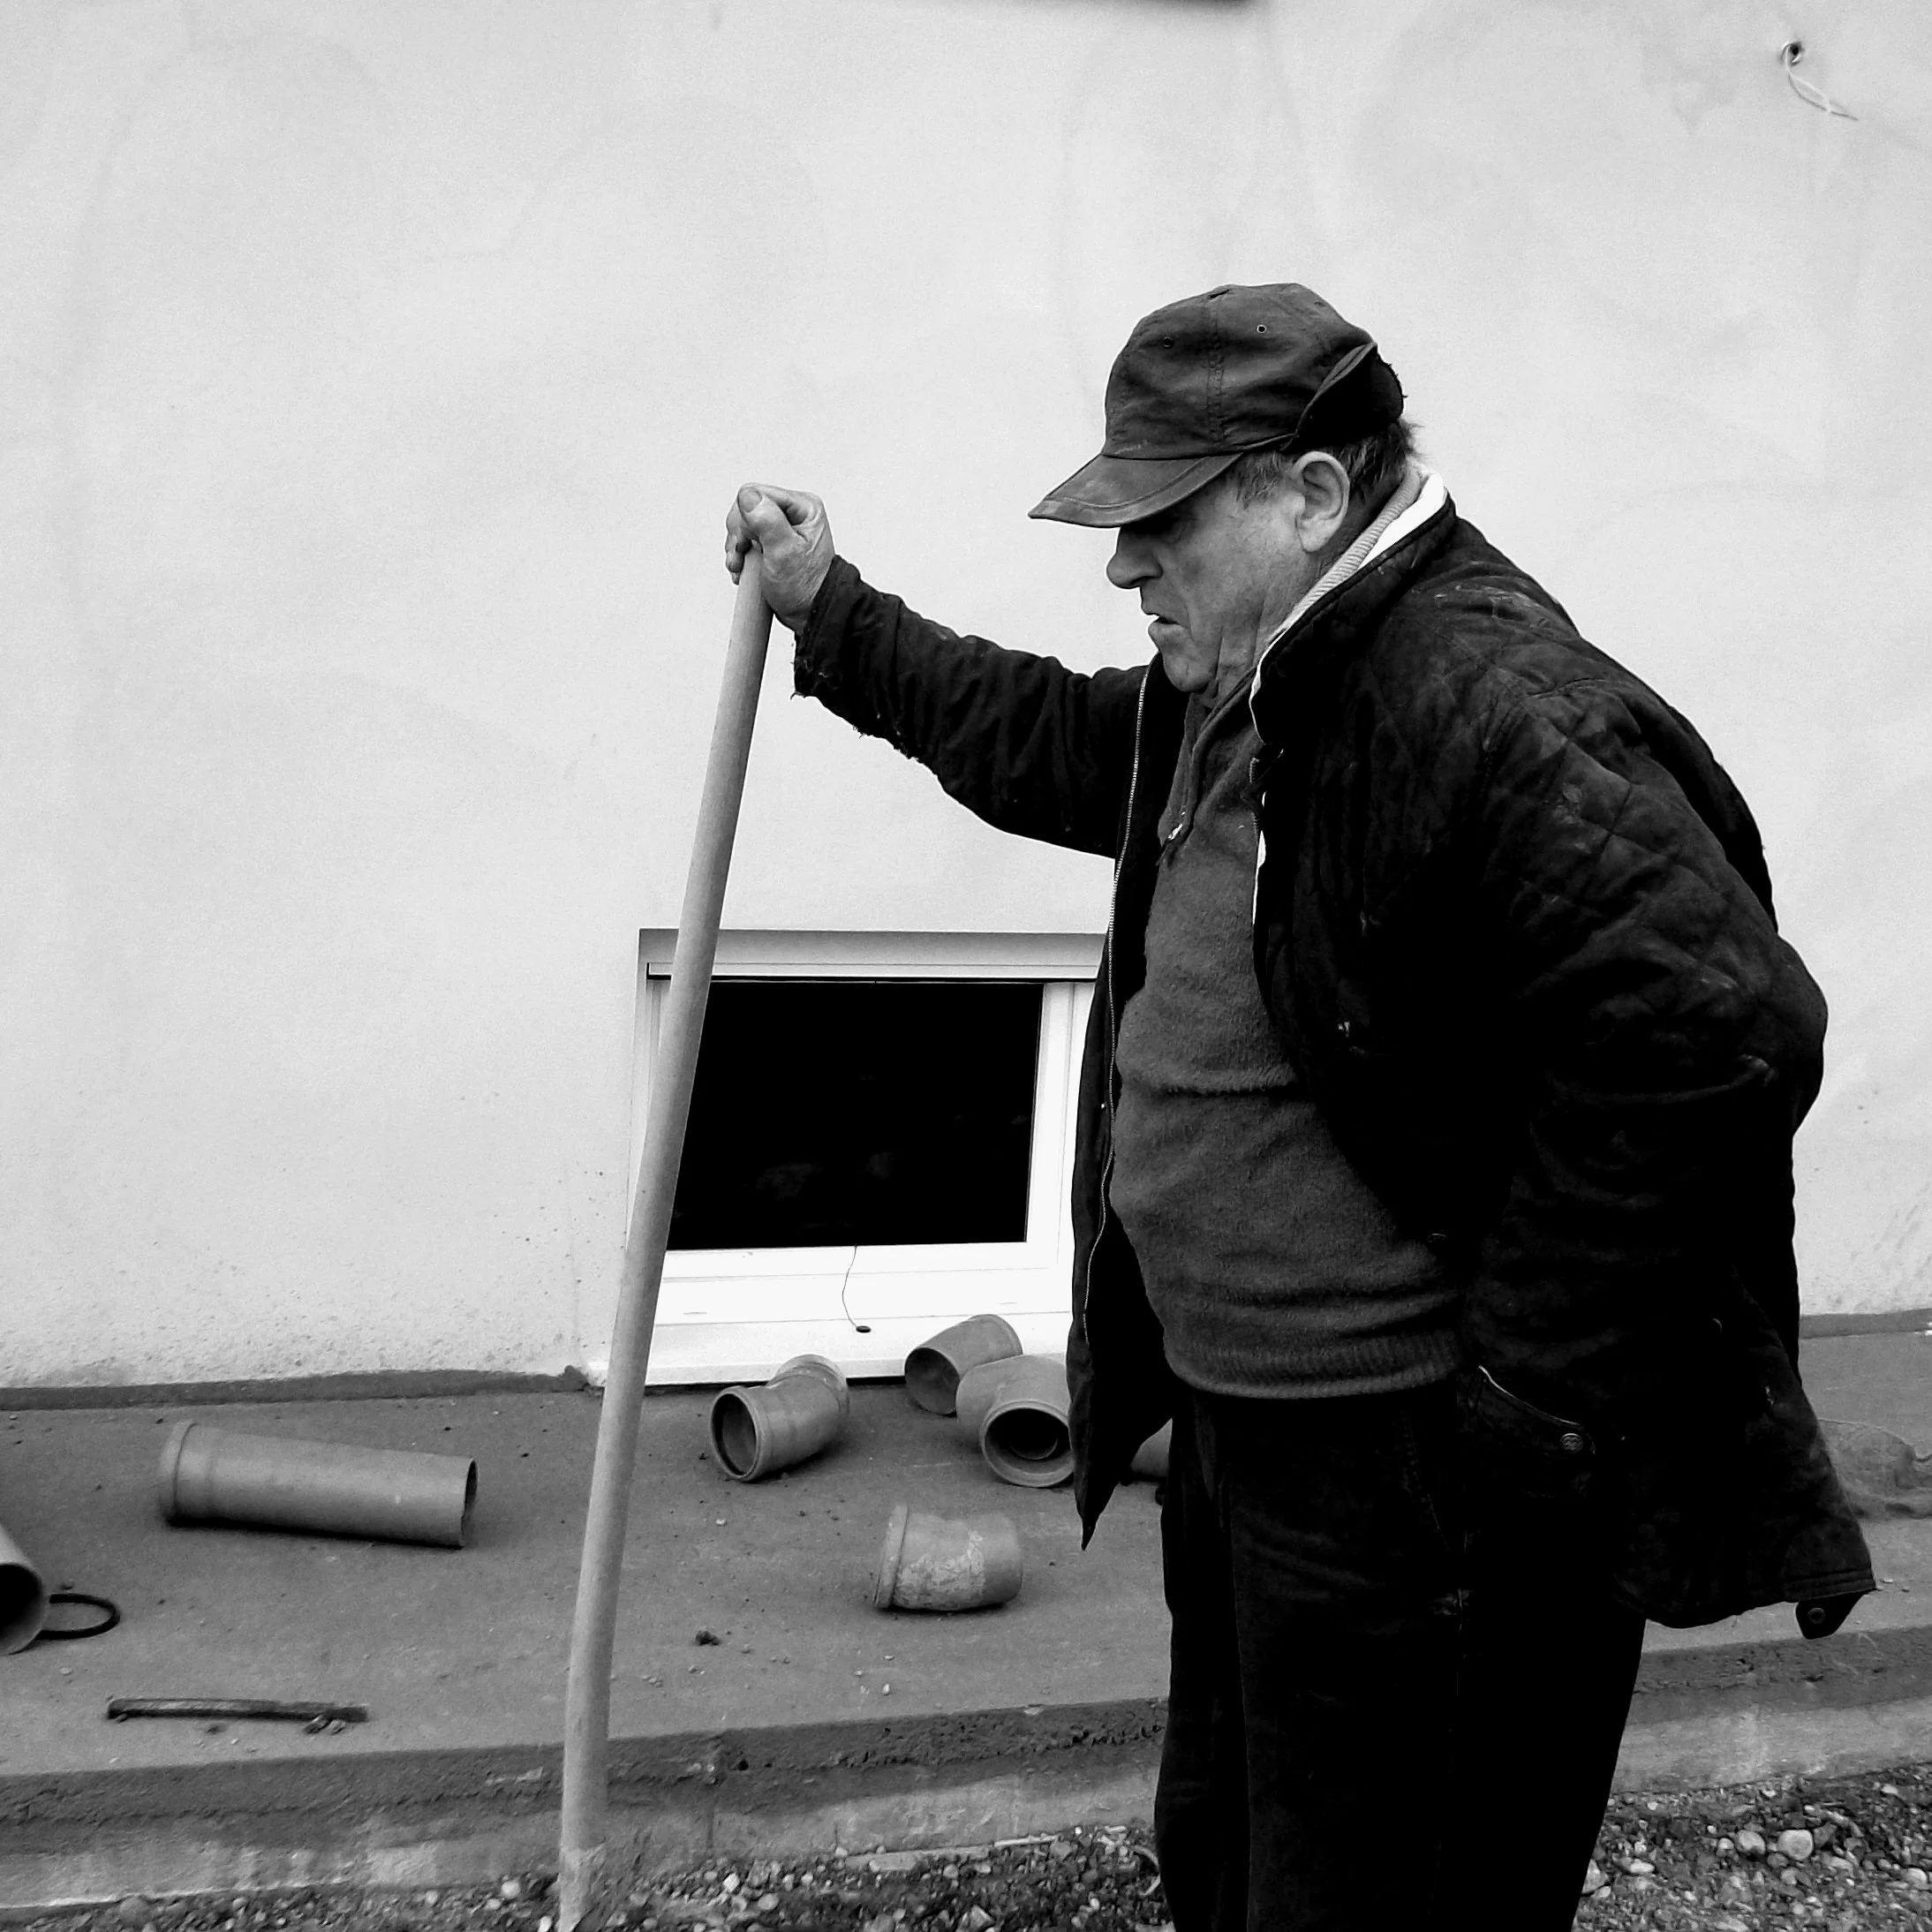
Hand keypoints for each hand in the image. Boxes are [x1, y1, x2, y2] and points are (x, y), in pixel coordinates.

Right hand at [725, 483, 835, 630]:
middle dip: (738, 535)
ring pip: (743, 525)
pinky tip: (744, 569)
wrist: (809, 614)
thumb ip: (767, 521)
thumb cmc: (805, 588)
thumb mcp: (785, 553)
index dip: (744, 520)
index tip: (747, 544)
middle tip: (742, 557)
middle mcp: (794, 513)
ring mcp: (782, 528)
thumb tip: (748, 497)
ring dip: (737, 547)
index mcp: (803, 507)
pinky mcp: (773, 542)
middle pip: (746, 508)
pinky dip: (741, 555)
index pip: (755, 494)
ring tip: (742, 567)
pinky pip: (746, 539)